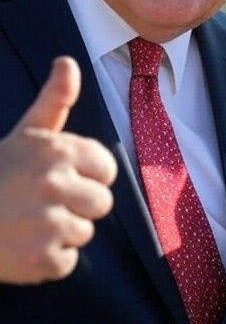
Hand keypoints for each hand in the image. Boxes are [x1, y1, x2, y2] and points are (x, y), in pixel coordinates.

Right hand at [0, 57, 116, 283]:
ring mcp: (47, 223)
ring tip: (26, 224)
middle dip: (75, 206)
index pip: (107, 169)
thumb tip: (67, 61)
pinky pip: (67, 261)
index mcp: (58, 151)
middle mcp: (54, 184)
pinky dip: (46, 261)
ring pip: (84, 232)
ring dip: (60, 234)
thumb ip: (55, 101)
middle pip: (101, 203)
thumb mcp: (26, 135)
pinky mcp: (41, 260)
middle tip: (38, 204)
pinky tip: (21, 247)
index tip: (56, 177)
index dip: (85, 176)